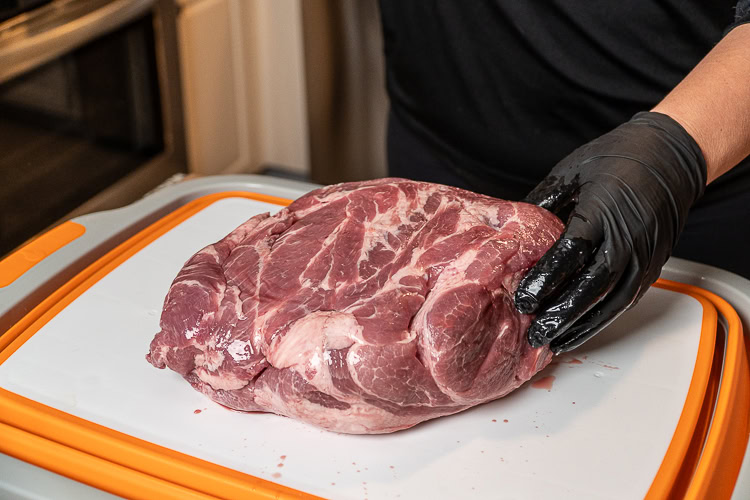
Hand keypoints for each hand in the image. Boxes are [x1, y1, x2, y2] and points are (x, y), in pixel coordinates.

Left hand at [514, 112, 706, 352]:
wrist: (671, 154)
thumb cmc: (618, 157)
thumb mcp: (572, 171)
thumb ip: (543, 202)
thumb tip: (512, 229)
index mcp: (602, 211)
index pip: (570, 253)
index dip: (545, 280)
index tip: (523, 299)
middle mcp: (627, 238)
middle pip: (591, 286)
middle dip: (560, 314)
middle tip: (533, 334)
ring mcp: (643, 255)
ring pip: (611, 301)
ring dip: (581, 326)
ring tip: (553, 343)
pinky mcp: (652, 266)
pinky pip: (626, 301)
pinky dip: (602, 321)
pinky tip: (580, 332)